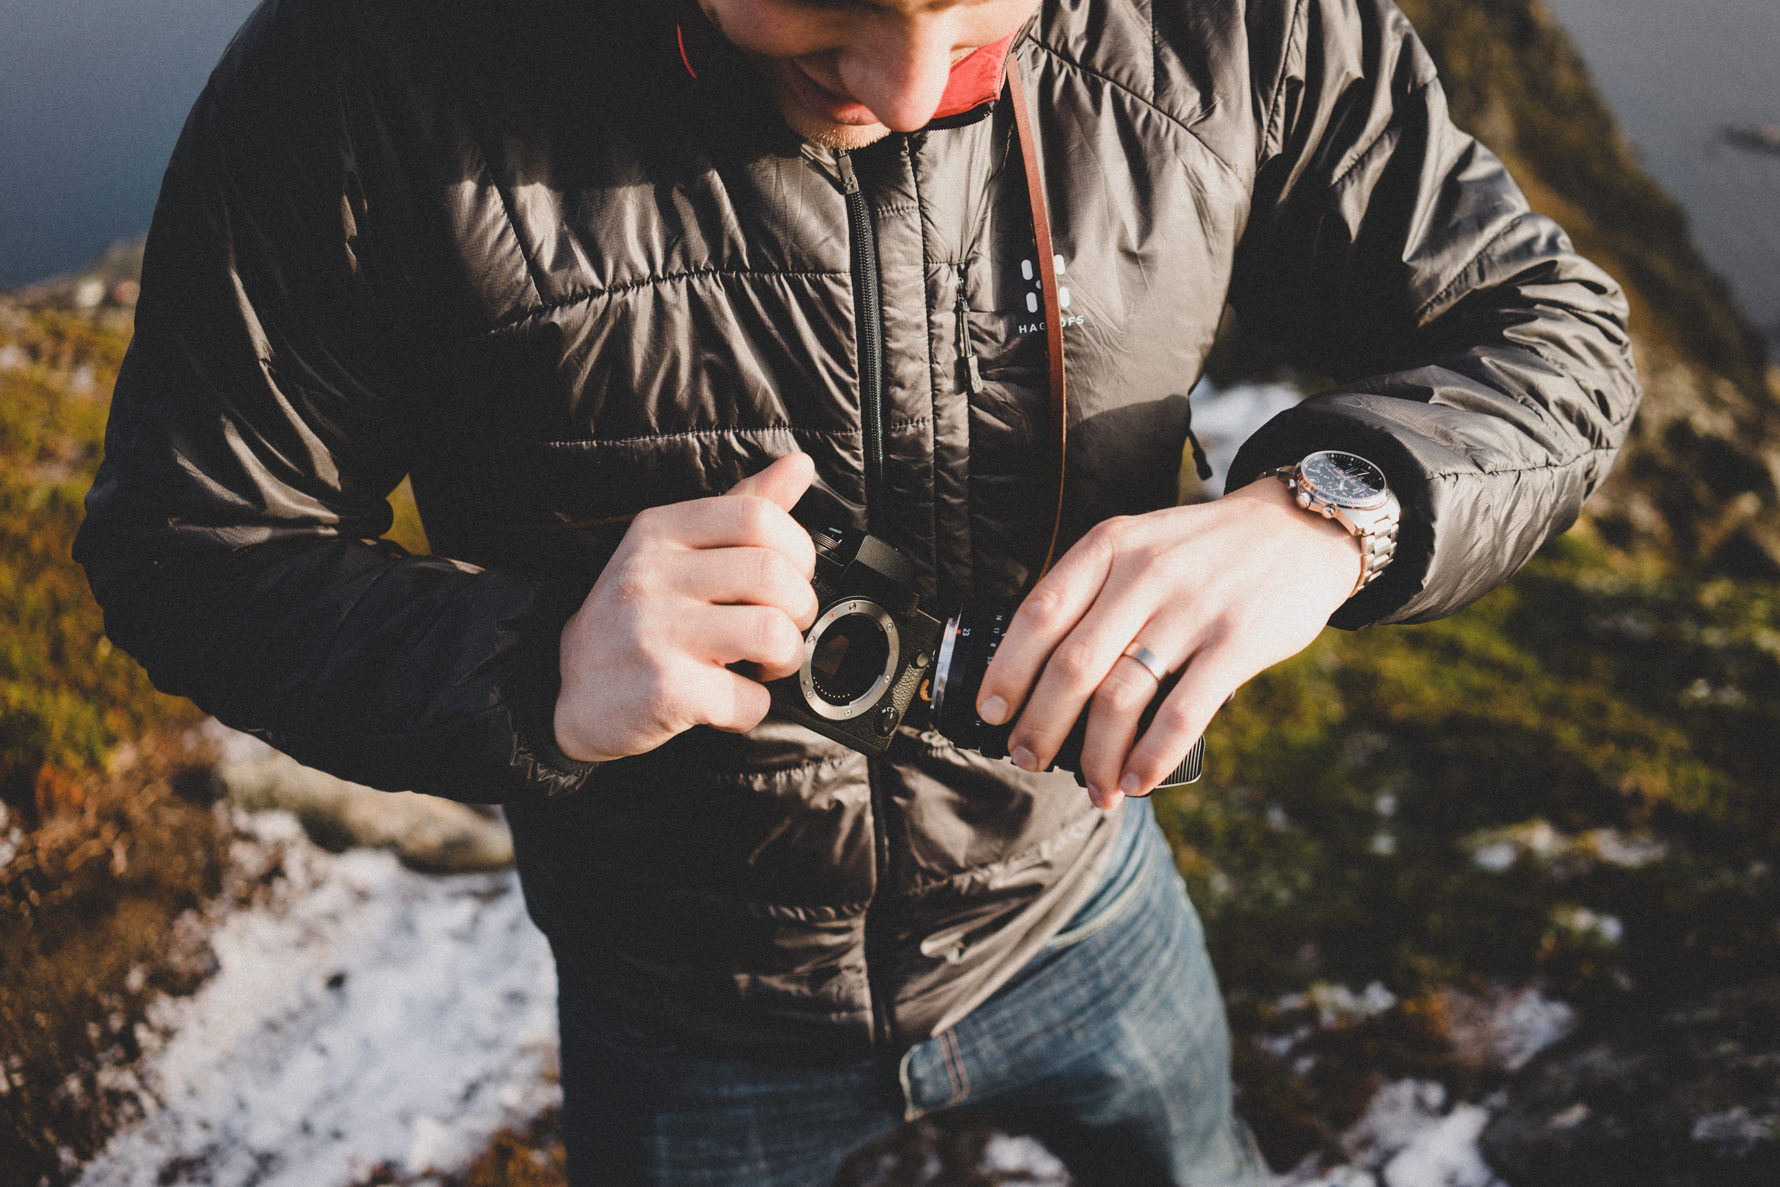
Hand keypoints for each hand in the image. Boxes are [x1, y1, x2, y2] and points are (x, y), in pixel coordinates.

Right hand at [553, 454, 819, 761]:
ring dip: (786, 657)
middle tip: (783, 625)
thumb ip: (741, 507)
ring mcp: (654, 632)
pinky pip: (748, 698)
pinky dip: (755, 706)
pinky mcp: (663, 691)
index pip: (757, 516)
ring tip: (764, 662)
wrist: (572, 690)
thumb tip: (800, 464)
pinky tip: (730, 699)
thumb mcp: (676, 549)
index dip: (798, 549)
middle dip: (800, 608)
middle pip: (773, 575)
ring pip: (771, 633)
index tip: (791, 575)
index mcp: (660, 531)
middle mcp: (651, 575)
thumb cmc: (638, 616)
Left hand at [973, 476, 1362, 807]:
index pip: (1039, 614)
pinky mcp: (1238, 642)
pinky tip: (1137, 780)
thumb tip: (1040, 674)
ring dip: (1096, 756)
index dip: (1007, 670)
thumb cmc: (1205, 551)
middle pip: (1072, 666)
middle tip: (1026, 759)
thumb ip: (1096, 591)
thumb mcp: (1141, 543)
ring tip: (1091, 787)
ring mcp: (1193, 608)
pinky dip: (1151, 757)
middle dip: (1041, 725)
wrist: (1301, 528)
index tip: (991, 711)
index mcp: (1110, 546)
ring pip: (1120, 697)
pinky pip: (1182, 714)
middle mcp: (1145, 573)